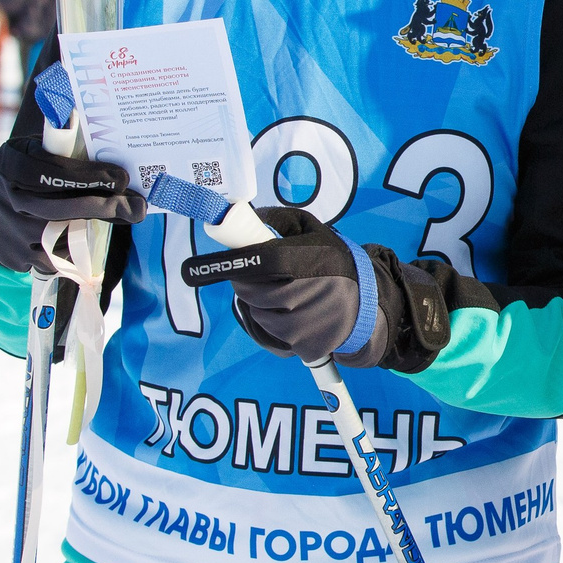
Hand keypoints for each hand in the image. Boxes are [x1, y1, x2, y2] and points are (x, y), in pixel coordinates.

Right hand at [0, 135, 145, 274]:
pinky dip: (78, 249)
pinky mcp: (16, 256)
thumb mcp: (33, 151)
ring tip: (125, 217)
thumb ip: (62, 149)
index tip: (121, 179)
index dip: (90, 176)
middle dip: (106, 207)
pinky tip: (94, 236)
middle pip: (63, 208)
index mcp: (12, 164)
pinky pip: (54, 258)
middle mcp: (8, 199)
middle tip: (137, 207)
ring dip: (98, 228)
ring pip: (62, 236)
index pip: (55, 172)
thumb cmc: (23, 172)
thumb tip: (112, 145)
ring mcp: (11, 231)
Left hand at [180, 207, 451, 370]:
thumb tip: (244, 216)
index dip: (227, 261)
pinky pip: (262, 331)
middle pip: (248, 288)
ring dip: (254, 299)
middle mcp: (301, 295)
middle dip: (244, 278)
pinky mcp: (298, 346)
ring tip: (278, 290)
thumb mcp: (316, 232)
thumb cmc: (338, 264)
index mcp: (306, 261)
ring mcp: (299, 325)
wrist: (369, 308)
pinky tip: (282, 311)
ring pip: (253, 309)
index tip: (193, 267)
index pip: (257, 261)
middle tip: (256, 271)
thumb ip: (280, 222)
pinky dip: (263, 320)